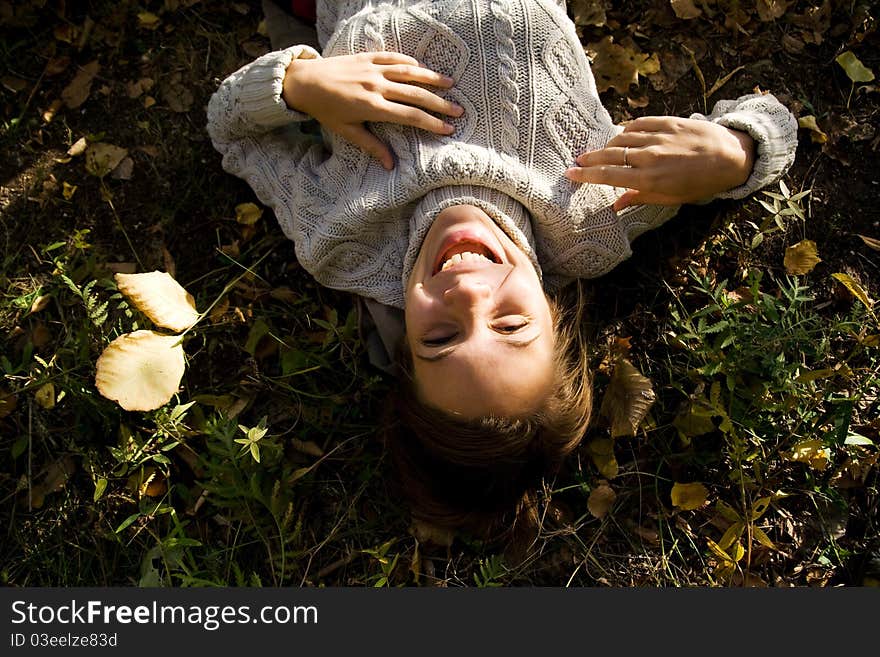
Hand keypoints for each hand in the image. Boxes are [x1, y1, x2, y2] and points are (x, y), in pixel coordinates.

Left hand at [282, 52, 463, 169]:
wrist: (304, 82)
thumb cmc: (325, 110)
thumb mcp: (347, 132)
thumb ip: (372, 147)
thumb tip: (392, 166)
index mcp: (373, 107)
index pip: (410, 116)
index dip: (431, 123)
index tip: (448, 129)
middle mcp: (376, 87)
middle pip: (416, 95)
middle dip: (439, 104)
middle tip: (458, 111)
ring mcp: (373, 70)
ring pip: (409, 73)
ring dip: (432, 78)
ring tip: (450, 84)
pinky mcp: (368, 57)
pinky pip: (394, 58)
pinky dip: (410, 62)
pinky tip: (423, 68)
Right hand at [565, 116, 755, 210]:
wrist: (731, 156)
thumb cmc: (701, 183)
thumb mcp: (671, 199)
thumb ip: (640, 198)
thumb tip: (615, 204)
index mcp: (649, 180)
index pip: (608, 176)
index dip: (586, 175)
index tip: (571, 173)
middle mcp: (649, 158)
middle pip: (609, 156)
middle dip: (589, 159)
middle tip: (577, 160)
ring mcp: (657, 137)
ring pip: (621, 139)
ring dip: (608, 146)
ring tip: (602, 151)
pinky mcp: (666, 122)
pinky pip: (637, 124)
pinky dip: (626, 130)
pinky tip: (623, 136)